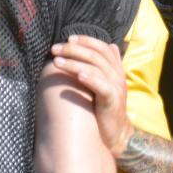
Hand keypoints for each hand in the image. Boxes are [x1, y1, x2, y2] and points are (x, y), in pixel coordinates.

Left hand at [50, 35, 133, 156]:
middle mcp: (117, 76)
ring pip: (96, 68)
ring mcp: (116, 88)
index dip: (87, 41)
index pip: (103, 48)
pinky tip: (78, 75)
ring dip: (74, 63)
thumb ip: (102, 68)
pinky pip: (102, 87)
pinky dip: (90, 79)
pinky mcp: (113, 101)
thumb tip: (109, 46)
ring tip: (57, 61)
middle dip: (74, 50)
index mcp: (116, 70)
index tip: (69, 39)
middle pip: (96, 55)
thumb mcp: (104, 85)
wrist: (116, 134)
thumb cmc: (105, 108)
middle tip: (55, 49)